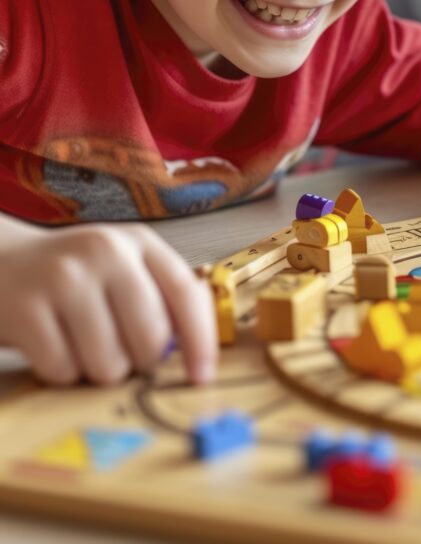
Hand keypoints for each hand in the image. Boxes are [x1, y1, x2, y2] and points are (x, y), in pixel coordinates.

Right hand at [0, 217, 217, 385]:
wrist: (2, 264)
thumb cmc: (74, 277)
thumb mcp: (123, 269)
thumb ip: (161, 298)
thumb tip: (194, 351)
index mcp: (139, 243)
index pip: (186, 293)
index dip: (201, 341)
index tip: (202, 377)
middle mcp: (105, 252)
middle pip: (151, 338)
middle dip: (139, 361)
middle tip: (117, 347)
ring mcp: (64, 277)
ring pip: (109, 363)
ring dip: (97, 369)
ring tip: (80, 341)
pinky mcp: (25, 308)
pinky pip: (63, 371)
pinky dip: (60, 371)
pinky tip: (52, 343)